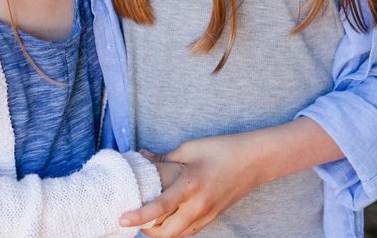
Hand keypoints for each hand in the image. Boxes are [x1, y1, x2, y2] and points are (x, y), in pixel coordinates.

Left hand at [119, 134, 265, 236]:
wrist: (255, 161)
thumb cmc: (222, 149)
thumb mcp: (190, 148)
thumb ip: (164, 158)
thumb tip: (142, 158)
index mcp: (191, 184)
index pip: (160, 207)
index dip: (139, 215)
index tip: (122, 219)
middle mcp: (199, 205)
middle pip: (166, 233)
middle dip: (146, 231)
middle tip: (132, 219)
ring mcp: (207, 214)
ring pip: (177, 236)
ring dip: (160, 232)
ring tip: (146, 220)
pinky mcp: (213, 217)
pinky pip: (188, 231)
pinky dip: (174, 229)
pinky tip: (167, 218)